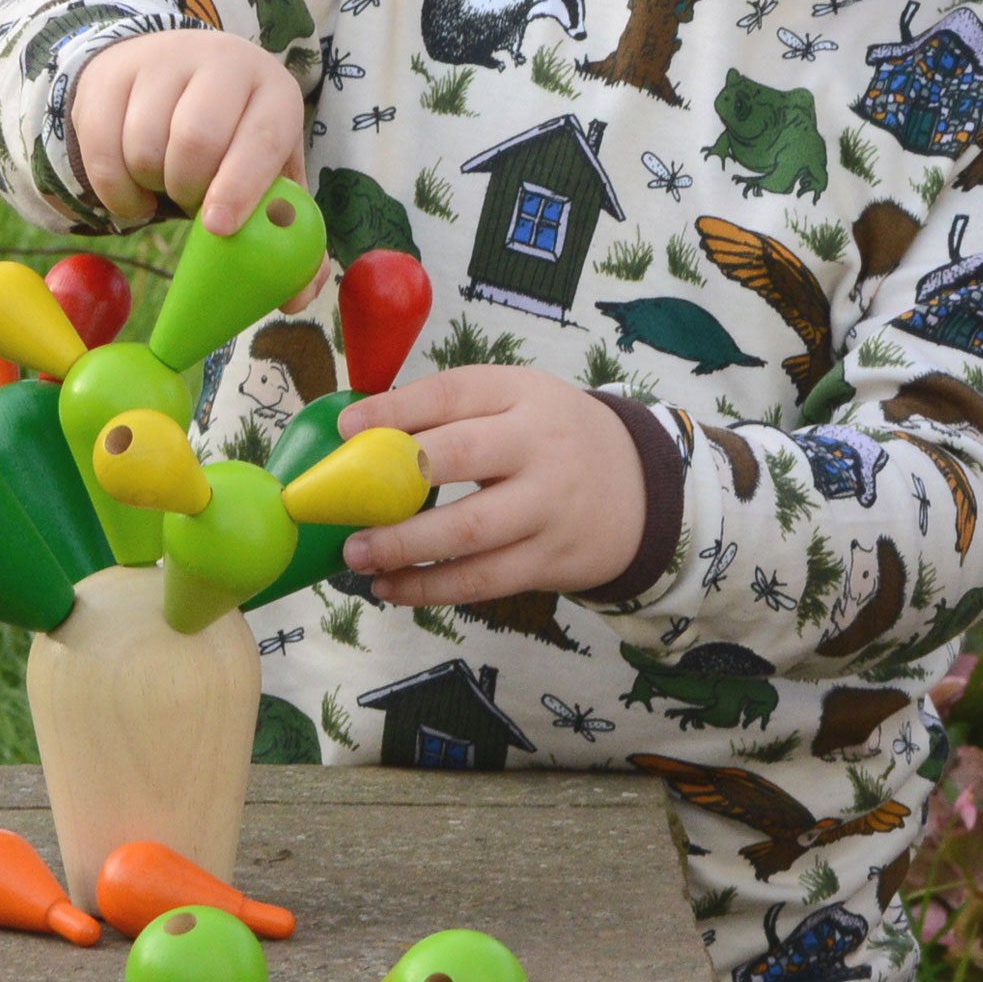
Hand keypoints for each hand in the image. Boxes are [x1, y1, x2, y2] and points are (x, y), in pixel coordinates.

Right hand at [71, 30, 327, 310]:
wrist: (177, 73)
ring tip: (167, 186)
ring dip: (151, 187)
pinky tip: (136, 188)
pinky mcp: (111, 76)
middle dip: (189, 190)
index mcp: (273, 92)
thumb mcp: (270, 172)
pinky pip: (102, 151)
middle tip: (193, 207)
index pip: (261, 138)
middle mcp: (221, 64)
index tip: (219, 229)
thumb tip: (295, 300)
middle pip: (194, 141)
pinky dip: (116, 190)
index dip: (241, 187)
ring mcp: (161, 63)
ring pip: (143, 147)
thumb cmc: (235, 141)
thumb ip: (288, 236)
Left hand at [335, 367, 646, 604]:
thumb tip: (361, 432)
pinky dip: (430, 588)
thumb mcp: (517, 400)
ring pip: (468, 532)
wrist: (640, 487)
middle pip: (461, 457)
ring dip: (403, 547)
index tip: (346, 428)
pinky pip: (482, 580)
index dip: (395, 409)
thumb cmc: (551, 436)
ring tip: (356, 555)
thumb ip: (452, 411)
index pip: (452, 393)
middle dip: (394, 479)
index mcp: (522, 393)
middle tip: (342, 501)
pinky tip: (391, 588)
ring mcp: (549, 506)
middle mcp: (539, 445)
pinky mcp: (551, 560)